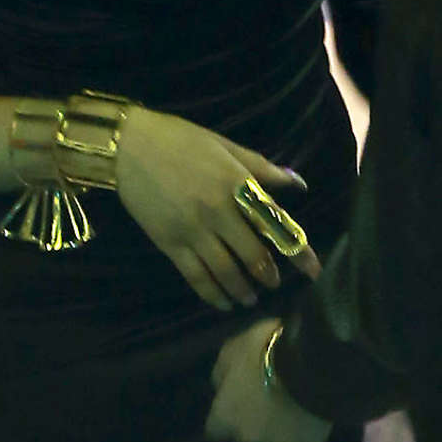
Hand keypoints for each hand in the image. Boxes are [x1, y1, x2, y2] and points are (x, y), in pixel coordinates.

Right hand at [116, 108, 319, 310]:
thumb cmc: (179, 139)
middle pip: (254, 255)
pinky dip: (213, 295)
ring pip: (227, 272)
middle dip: (269, 275)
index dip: (298, 250)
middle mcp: (219, 211)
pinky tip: (223, 301)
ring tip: (251, 298)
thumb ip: (260, 167)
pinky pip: (197, 277)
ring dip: (244, 290)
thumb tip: (298, 183)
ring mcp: (193, 230)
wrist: (128, 146)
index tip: (313, 270)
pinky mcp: (170, 244)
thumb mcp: (224, 145)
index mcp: (236, 183)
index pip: (275, 223)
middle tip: (276, 284)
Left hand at [206, 318, 333, 441]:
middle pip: (245, 436)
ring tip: (286, 408)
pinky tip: (306, 411)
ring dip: (276, 431)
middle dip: (252, 423)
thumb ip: (222, 373)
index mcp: (226, 415)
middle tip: (264, 400)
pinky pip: (301, 441)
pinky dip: (302, 431)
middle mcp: (248, 437)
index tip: (233, 402)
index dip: (225, 415)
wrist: (308, 364)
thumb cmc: (262, 352)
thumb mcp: (231, 349)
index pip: (215, 429)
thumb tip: (221, 385)